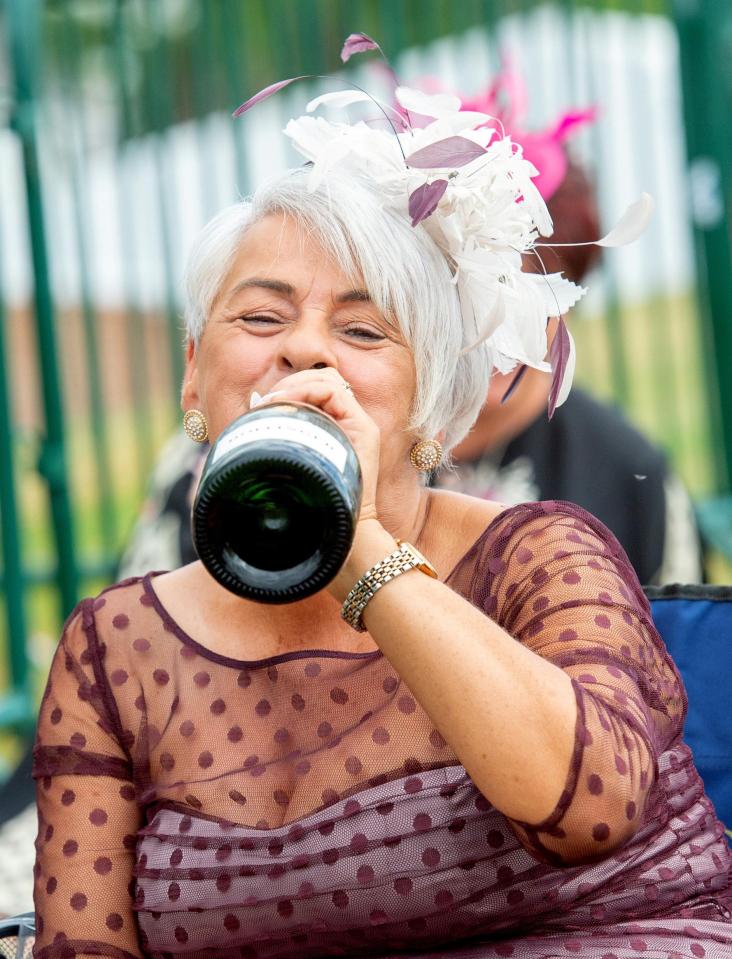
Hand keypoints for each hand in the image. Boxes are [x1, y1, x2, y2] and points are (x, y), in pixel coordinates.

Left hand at [256, 368, 380, 526]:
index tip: (264, 404)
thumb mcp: (293, 464)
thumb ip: (283, 440)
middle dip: (291, 382)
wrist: (345, 528)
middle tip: (267, 402)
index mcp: (337, 426)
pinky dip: (308, 391)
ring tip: (276, 402)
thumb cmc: (316, 503)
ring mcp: (360, 423)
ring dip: (297, 384)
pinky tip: (289, 405)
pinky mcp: (364, 428)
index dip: (290, 387)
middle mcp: (352, 421)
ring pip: (329, 378)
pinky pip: (334, 392)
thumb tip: (252, 415)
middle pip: (323, 377)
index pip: (317, 387)